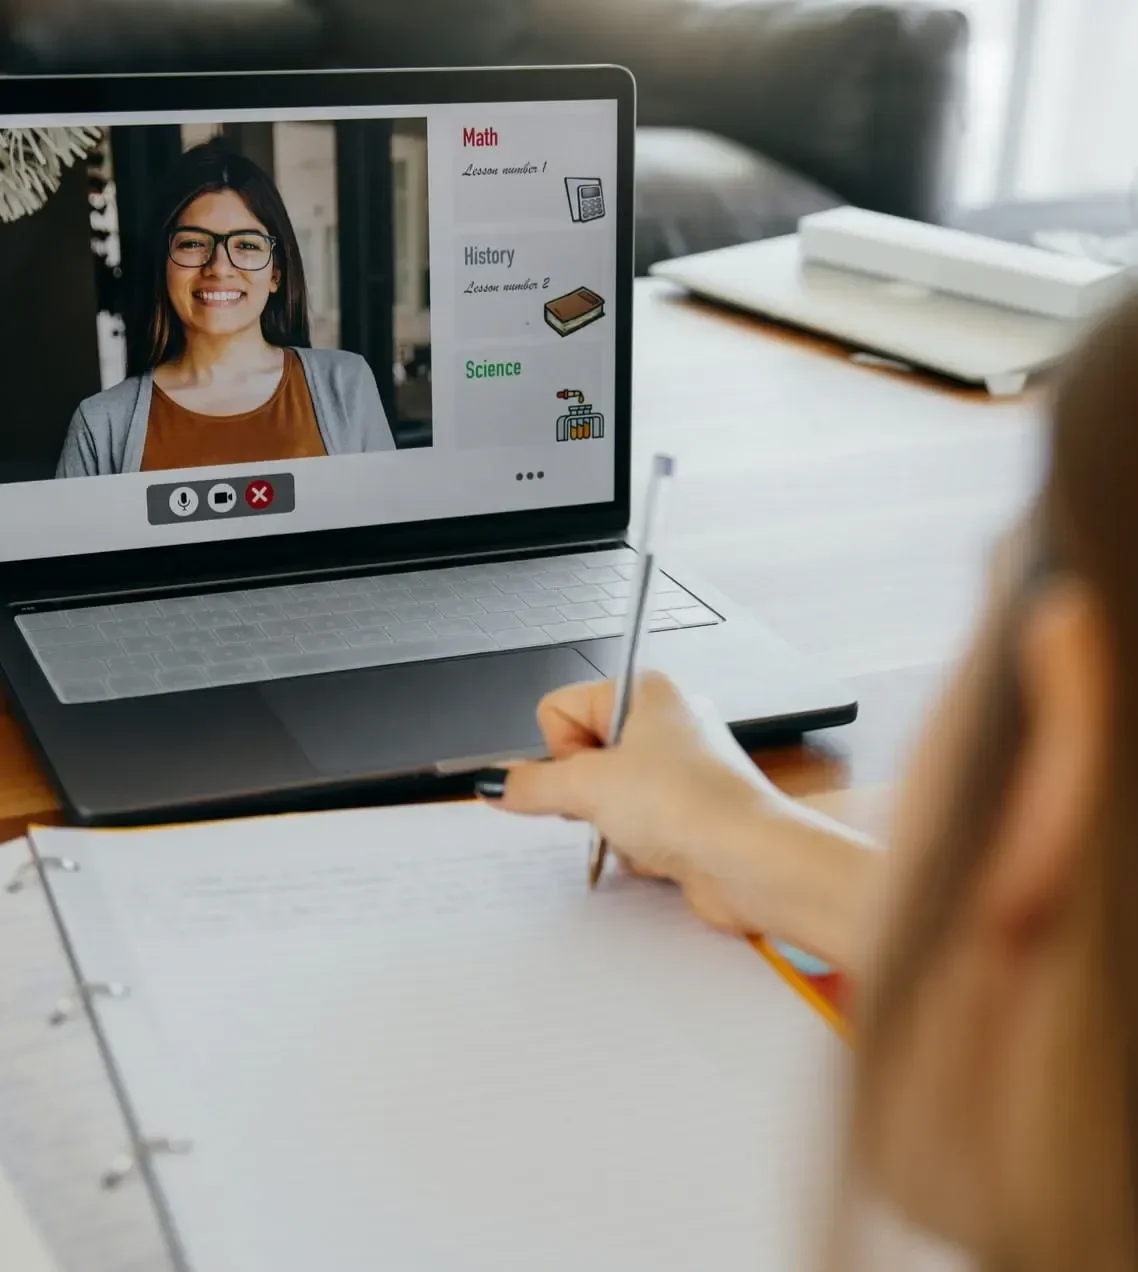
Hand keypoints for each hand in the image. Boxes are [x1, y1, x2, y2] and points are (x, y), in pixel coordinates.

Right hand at [480, 673, 776, 932]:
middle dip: (586, 793)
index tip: (590, 771)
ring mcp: (676, 772)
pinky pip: (631, 831)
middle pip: (580, 759)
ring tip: (645, 830)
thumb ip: (529, 784)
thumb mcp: (587, 787)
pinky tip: (660, 853)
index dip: (562, 750)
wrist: (749, 861)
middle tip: (615, 802)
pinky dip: (635, 847)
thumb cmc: (688, 803)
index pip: (560, 709)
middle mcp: (663, 724)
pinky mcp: (685, 816)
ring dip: (611, 825)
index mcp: (644, 691)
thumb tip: (494, 782)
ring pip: (603, 801)